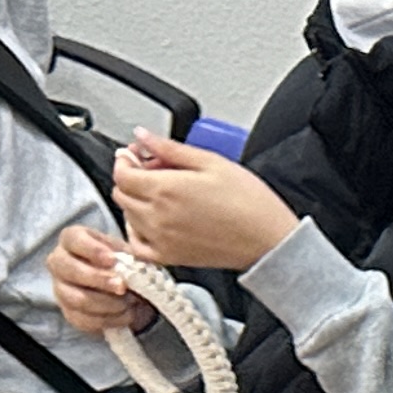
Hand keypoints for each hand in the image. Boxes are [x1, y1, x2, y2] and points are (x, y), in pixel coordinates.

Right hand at [49, 220, 136, 337]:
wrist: (126, 290)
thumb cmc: (122, 264)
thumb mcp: (127, 253)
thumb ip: (128, 256)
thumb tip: (132, 265)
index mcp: (72, 239)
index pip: (73, 239)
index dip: (92, 250)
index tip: (113, 260)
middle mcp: (59, 262)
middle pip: (69, 269)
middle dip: (99, 279)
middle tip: (122, 286)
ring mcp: (60, 288)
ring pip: (77, 298)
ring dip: (108, 303)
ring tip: (129, 303)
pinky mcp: (69, 312)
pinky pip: (84, 320)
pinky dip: (109, 320)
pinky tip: (126, 315)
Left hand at [110, 132, 299, 273]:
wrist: (270, 242)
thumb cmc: (250, 204)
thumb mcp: (211, 161)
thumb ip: (170, 148)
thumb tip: (142, 136)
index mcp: (165, 189)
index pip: (122, 172)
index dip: (126, 159)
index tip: (137, 155)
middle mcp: (158, 216)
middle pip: (121, 192)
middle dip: (131, 178)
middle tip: (153, 171)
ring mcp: (162, 239)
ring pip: (127, 215)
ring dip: (135, 201)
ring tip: (160, 195)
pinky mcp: (171, 257)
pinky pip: (137, 245)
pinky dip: (137, 231)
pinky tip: (151, 222)